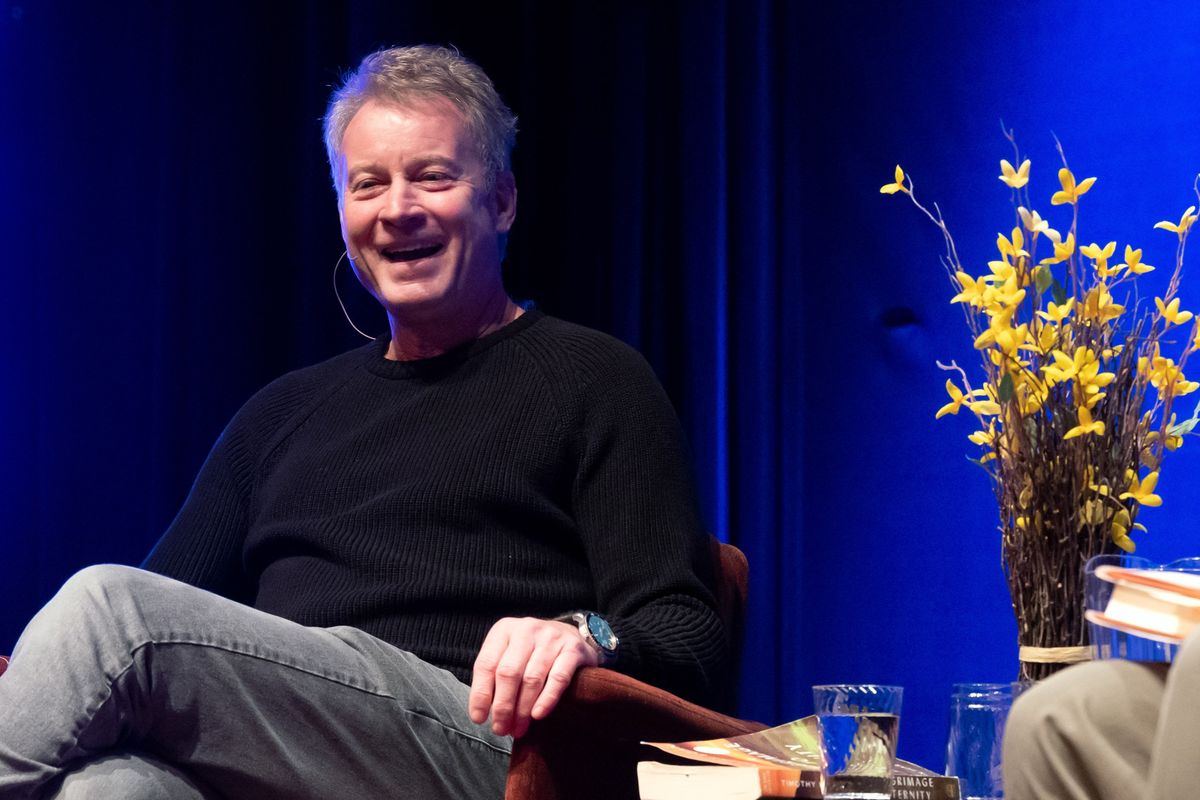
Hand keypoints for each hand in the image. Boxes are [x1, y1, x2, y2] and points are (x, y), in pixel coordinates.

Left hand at [468, 616, 599, 737]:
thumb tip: (483, 713)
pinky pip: (558, 678)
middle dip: (502, 706)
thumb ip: (495, 677)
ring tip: (518, 728)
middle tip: (501, 729)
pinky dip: (547, 699)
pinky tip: (538, 715)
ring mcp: (551, 637)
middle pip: (509, 673)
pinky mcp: (573, 648)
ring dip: (522, 709)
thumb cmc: (532, 652)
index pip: (486, 664)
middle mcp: (526, 630)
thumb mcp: (509, 654)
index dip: (480, 694)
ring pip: (532, 679)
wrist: (570, 635)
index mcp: (504, 630)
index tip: (479, 718)